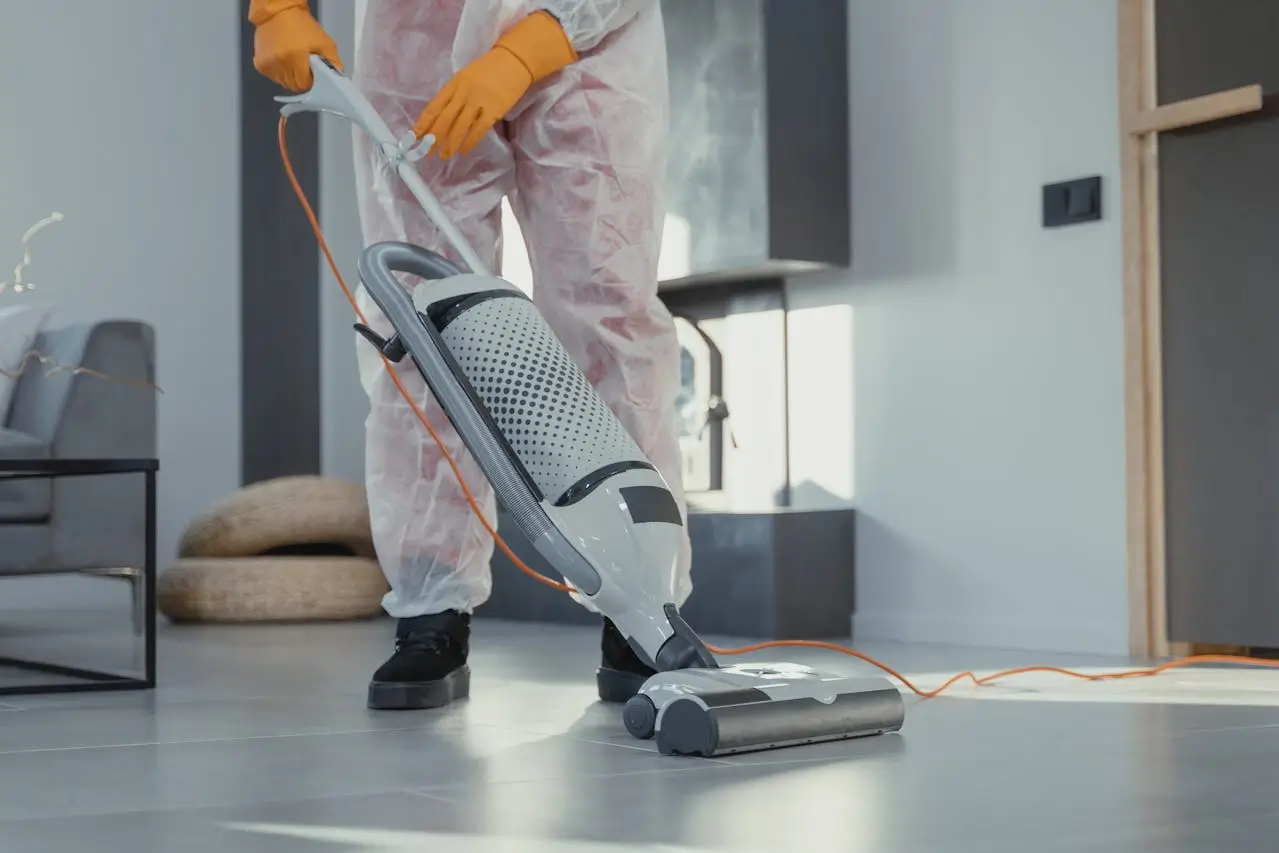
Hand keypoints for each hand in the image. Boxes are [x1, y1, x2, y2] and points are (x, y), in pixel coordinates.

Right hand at [252, 6, 342, 91]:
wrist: (278, 11)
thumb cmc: (302, 25)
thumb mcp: (325, 43)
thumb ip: (334, 63)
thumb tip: (338, 79)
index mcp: (295, 58)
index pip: (305, 85)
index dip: (311, 81)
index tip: (313, 73)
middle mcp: (279, 63)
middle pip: (294, 86)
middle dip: (301, 79)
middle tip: (304, 65)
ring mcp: (268, 65)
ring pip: (283, 83)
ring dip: (290, 76)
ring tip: (293, 59)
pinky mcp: (260, 64)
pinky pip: (274, 77)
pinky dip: (279, 72)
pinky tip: (283, 58)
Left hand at [413, 49, 533, 159]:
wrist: (514, 61)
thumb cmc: (490, 68)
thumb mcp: (466, 75)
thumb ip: (455, 93)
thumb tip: (444, 115)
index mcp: (454, 83)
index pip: (434, 106)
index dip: (424, 123)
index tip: (415, 136)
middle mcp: (463, 93)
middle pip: (444, 119)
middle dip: (433, 138)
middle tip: (427, 152)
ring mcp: (478, 101)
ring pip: (459, 126)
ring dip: (450, 144)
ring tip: (444, 156)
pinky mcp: (493, 110)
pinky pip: (478, 130)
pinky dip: (470, 141)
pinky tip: (463, 150)